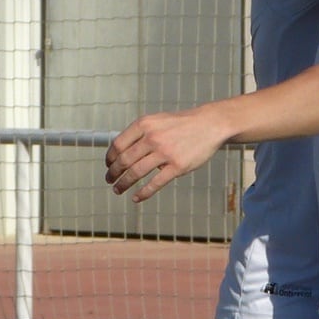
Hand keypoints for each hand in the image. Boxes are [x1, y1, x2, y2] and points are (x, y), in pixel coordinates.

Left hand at [105, 108, 232, 201]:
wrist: (209, 124)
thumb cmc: (181, 124)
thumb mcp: (157, 121)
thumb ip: (140, 133)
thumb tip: (121, 151)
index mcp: (144, 125)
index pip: (118, 144)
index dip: (110, 158)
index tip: (109, 165)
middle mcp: (152, 138)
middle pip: (124, 160)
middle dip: (113, 173)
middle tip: (109, 180)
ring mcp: (165, 153)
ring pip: (136, 173)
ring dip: (123, 184)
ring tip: (117, 190)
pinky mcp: (177, 166)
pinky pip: (155, 183)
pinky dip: (143, 193)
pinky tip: (136, 198)